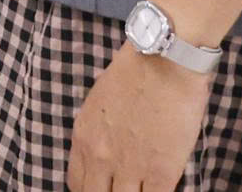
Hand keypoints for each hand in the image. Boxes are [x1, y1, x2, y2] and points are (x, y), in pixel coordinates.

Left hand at [67, 44, 211, 191]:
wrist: (164, 62)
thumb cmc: (134, 73)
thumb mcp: (98, 102)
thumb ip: (97, 131)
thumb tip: (104, 146)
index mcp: (83, 138)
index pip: (76, 183)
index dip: (90, 190)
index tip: (103, 188)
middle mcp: (100, 157)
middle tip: (122, 189)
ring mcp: (131, 167)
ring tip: (142, 188)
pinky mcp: (161, 172)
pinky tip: (161, 188)